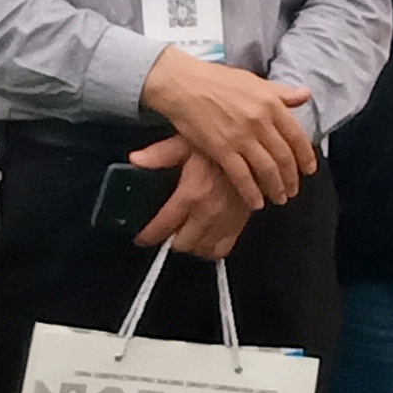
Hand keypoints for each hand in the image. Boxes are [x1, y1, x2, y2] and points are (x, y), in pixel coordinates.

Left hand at [133, 138, 252, 258]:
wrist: (257, 148)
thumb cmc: (222, 143)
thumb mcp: (187, 142)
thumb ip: (159, 154)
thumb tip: (136, 159)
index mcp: (191, 194)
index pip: (163, 226)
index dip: (147, 236)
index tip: (142, 237)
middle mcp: (208, 212)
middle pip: (182, 245)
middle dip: (171, 241)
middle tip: (167, 232)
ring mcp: (225, 220)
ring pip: (202, 250)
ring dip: (191, 245)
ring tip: (185, 235)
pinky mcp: (240, 222)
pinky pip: (223, 249)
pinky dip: (212, 249)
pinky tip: (206, 238)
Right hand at [140, 51, 316, 206]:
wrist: (183, 84)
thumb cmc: (216, 80)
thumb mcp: (254, 81)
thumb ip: (281, 92)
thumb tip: (306, 94)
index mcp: (271, 103)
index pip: (297, 135)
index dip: (306, 156)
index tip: (310, 170)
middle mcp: (260, 121)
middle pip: (284, 157)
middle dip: (291, 178)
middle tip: (293, 190)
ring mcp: (241, 136)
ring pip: (268, 170)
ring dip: (276, 188)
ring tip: (279, 199)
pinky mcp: (222, 149)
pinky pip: (242, 177)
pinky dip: (252, 193)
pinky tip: (256, 203)